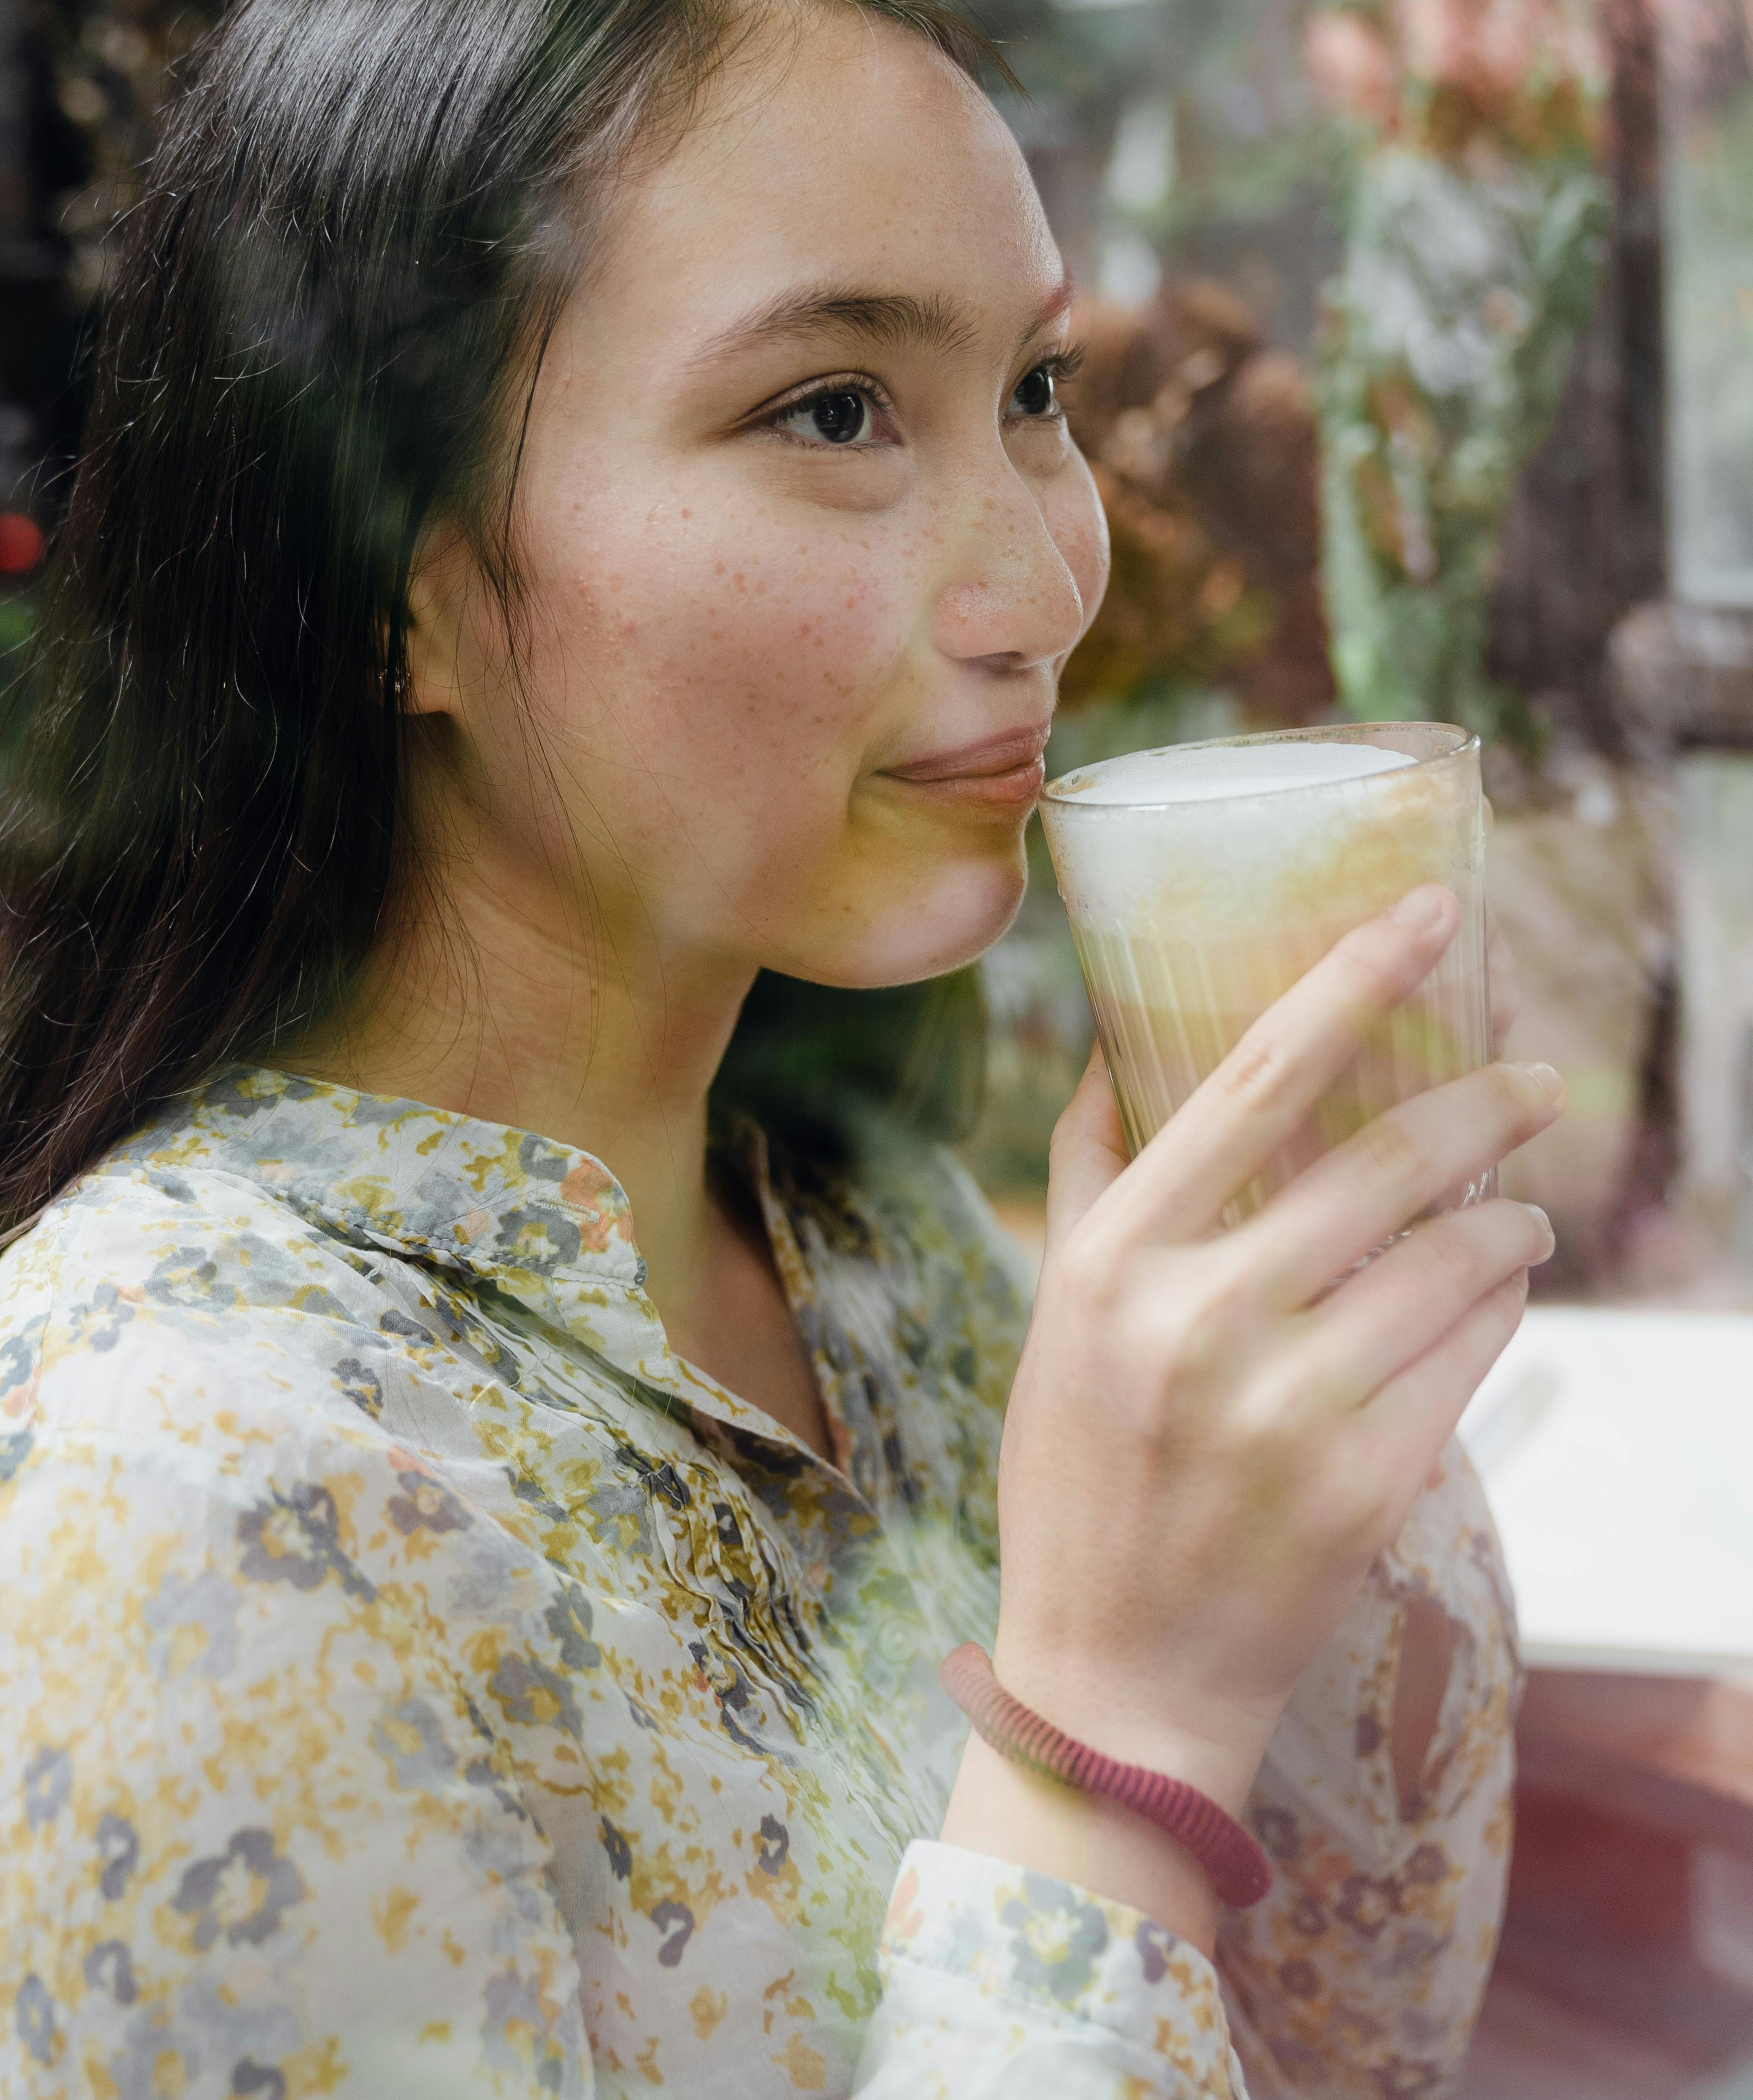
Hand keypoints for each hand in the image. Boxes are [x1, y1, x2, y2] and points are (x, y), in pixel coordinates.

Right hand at [984, 887, 1560, 1836]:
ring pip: (1448, 1260)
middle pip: (1382, 1159)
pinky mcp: (1363, 1486)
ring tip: (1520, 1213)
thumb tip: (1115, 1050)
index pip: (1256, 1074)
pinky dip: (1496, 1314)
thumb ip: (1092, 1181)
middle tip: (1537, 1077)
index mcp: (1116, 1261)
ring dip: (1507, 1222)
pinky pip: (1469, 1359)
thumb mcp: (1054, 1317)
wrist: (1116, 1678)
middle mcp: (1199, 1321)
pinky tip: (1497, 1300)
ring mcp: (1286, 1407)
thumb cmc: (1081, 1476)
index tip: (1427, 912)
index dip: (1352, 978)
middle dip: (1484, 1104)